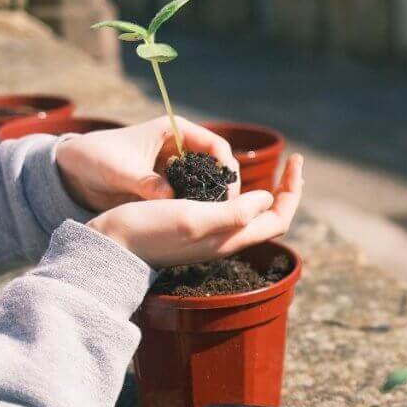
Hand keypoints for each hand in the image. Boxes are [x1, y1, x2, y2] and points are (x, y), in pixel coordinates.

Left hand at [54, 115, 240, 210]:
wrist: (74, 172)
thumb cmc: (95, 158)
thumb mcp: (120, 170)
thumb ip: (145, 183)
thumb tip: (169, 199)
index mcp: (174, 131)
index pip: (216, 146)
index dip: (227, 168)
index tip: (228, 192)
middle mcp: (181, 149)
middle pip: (218, 168)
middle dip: (225, 189)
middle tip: (226, 213)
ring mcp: (177, 169)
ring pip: (208, 185)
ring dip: (211, 202)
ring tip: (212, 221)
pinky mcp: (170, 188)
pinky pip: (191, 198)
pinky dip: (196, 209)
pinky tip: (195, 224)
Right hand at [87, 154, 302, 267]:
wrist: (111, 246)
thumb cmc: (148, 230)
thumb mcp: (194, 218)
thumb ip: (234, 213)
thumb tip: (268, 198)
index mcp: (231, 238)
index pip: (278, 219)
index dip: (292, 192)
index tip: (294, 161)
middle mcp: (225, 239)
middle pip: (269, 218)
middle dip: (286, 190)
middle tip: (293, 162)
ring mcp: (209, 235)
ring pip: (251, 214)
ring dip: (266, 191)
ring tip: (269, 169)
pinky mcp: (193, 228)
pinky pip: (229, 211)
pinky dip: (240, 193)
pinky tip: (229, 179)